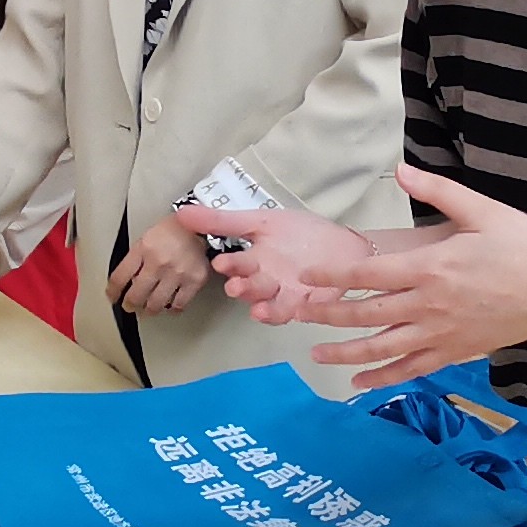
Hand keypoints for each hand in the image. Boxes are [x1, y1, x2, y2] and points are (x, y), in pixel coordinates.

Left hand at [108, 224, 209, 317]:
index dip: (113, 292)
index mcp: (144, 248)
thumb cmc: (174, 230)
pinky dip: (172, 308)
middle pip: (136, 295)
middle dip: (130, 305)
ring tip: (149, 309)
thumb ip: (137, 259)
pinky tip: (170, 306)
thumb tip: (128, 283)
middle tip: (130, 306)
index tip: (113, 297)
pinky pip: (178, 304)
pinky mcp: (195, 281)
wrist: (202, 226)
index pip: (120, 277)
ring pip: (156, 304)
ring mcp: (177, 273)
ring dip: (149, 310)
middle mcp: (159, 262)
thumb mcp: (147, 237)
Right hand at [179, 197, 368, 323]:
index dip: (229, 266)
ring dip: (262, 308)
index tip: (221, 263)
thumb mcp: (263, 220)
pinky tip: (292, 310)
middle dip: (242, 289)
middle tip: (236, 288)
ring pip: (269, 305)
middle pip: (250, 288)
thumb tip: (181, 212)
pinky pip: (296, 313)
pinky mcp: (307, 306)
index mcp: (254, 260)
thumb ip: (223, 220)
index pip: (236, 265)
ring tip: (257, 310)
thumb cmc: (302, 233)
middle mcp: (266, 281)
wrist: (345, 246)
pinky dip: (290, 314)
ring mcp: (285, 295)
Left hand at [281, 168, 526, 387]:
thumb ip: (438, 192)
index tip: (305, 276)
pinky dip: (384, 377)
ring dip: (346, 352)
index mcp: (431, 268)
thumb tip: (401, 171)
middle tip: (295, 315)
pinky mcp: (456, 352)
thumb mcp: (484, 211)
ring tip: (316, 354)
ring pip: (383, 348)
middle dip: (327, 315)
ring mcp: (441, 334)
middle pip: (366, 314)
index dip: (332, 275)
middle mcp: (429, 306)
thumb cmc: (526, 248)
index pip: (368, 273)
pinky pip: (413, 369)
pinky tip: (360, 384)